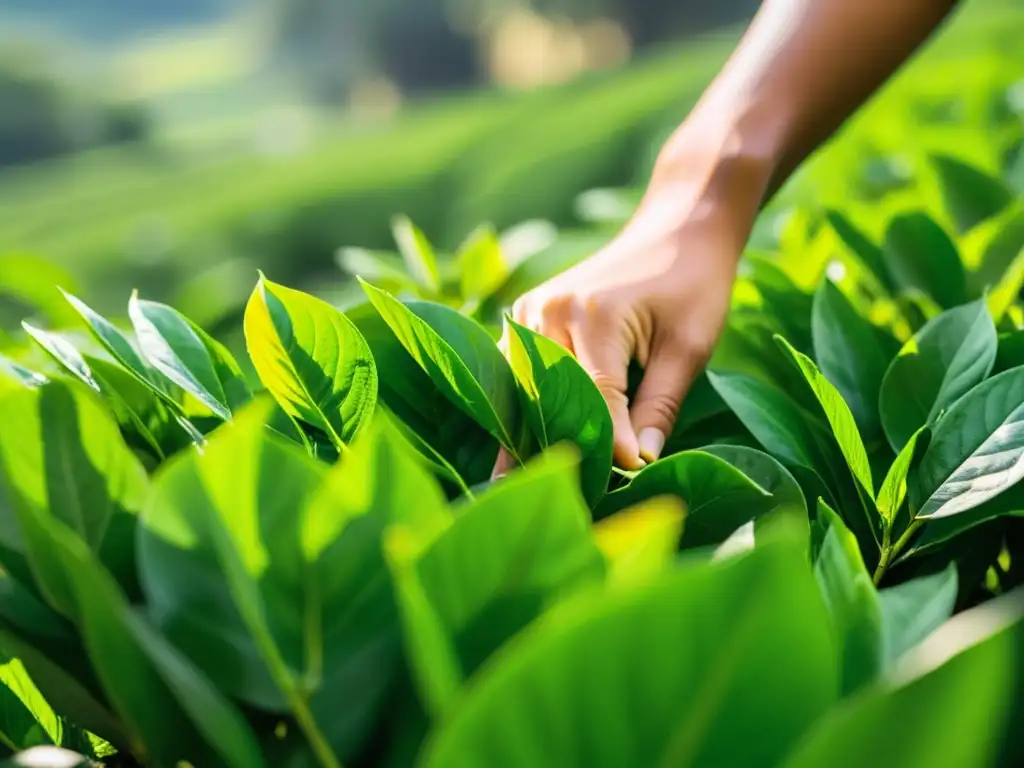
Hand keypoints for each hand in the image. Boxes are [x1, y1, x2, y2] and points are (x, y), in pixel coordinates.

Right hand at [506, 159, 758, 469]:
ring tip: (511, 484)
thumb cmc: (695, 284)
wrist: (678, 227)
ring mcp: (531, 310)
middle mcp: (550, 312)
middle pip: (544, 398)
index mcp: (594, 317)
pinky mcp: (528, 314)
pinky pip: (518, 369)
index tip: (624, 481)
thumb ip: (660, 405)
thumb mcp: (690, 347)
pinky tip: (519, 442)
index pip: (596, 401)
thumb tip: (639, 464)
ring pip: (520, 386)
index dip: (610, 446)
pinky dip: (522, 404)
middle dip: (549, 448)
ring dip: (523, 430)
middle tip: (546, 502)